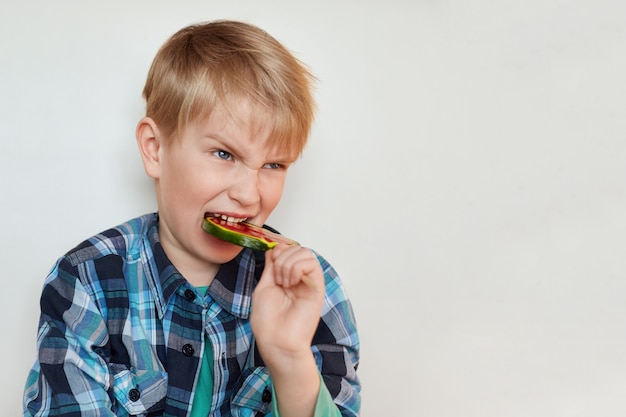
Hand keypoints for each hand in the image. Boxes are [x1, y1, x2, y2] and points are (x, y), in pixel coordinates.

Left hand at [250, 244, 324, 362]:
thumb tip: (275, 249)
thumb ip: (271, 267)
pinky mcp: (316, 287)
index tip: (271, 264)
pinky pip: (312, 264)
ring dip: (289, 264)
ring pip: (305, 252)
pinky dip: (298, 268)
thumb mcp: (264, 287)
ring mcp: (308, 282)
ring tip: (285, 283)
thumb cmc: (268, 321)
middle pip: (295, 248)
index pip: (286, 249)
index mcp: (285, 277)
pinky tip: (292, 283)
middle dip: (282, 258)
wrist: (276, 341)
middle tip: (277, 279)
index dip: (278, 250)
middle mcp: (298, 277)